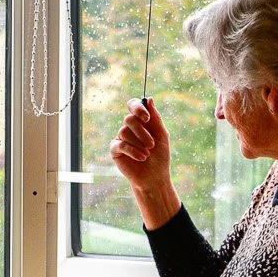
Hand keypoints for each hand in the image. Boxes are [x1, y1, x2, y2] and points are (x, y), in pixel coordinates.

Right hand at [109, 98, 181, 229]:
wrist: (154, 177)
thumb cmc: (160, 156)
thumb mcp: (162, 136)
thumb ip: (156, 118)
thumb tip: (149, 99)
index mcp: (141, 121)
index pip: (133, 105)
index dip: (137, 108)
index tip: (146, 118)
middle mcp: (130, 128)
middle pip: (129, 119)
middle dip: (142, 132)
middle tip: (152, 144)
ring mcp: (121, 138)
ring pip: (124, 132)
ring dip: (139, 143)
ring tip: (148, 154)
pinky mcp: (115, 150)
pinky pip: (120, 144)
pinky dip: (132, 151)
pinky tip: (141, 157)